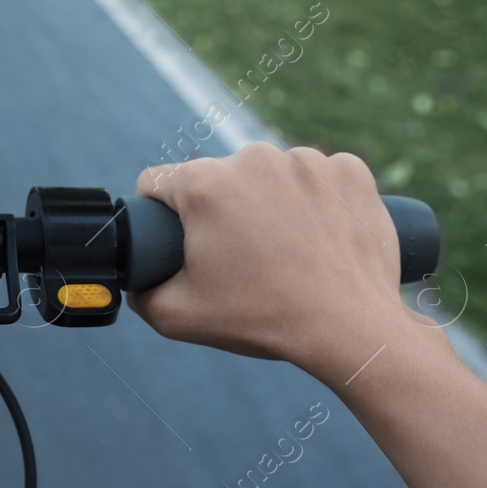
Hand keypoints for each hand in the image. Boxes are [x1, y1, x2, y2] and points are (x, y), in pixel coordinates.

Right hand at [130, 142, 417, 378]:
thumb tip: (135, 277)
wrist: (351, 329)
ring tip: (288, 251)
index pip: (158, 182)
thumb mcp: (176, 316)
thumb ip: (139, 291)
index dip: (161, 216)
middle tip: (243, 259)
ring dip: (271, 203)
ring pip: (270, 176)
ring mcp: (307, 160)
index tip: (184, 243)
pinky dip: (317, 200)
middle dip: (222, 212)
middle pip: (218, 179)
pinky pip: (319, 177)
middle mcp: (253, 158)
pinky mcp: (350, 170)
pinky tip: (321, 235)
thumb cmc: (263, 319)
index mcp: (205, 184)